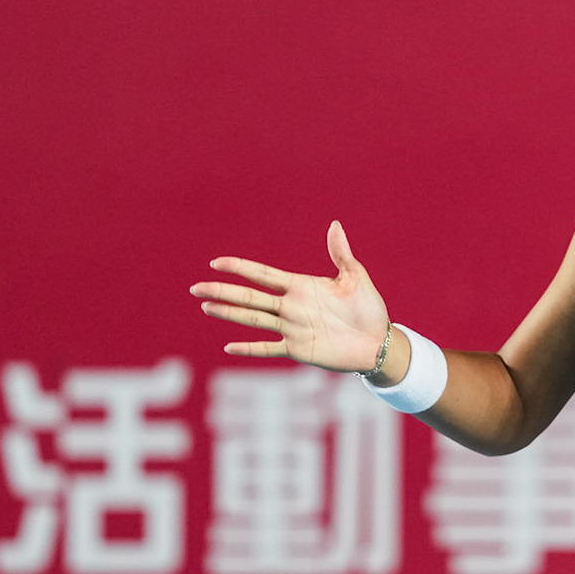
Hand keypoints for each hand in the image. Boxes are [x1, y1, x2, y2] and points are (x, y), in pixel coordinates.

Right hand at [190, 222, 390, 370]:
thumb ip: (341, 254)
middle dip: (222, 291)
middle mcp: (291, 307)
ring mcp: (291, 329)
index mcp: (301, 287)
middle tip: (196, 287)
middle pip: (249, 297)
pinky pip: (268, 348)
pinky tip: (228, 347)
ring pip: (252, 319)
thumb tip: (335, 224)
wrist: (379, 342)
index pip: (263, 275)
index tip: (216, 263)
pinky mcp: (298, 349)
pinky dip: (249, 349)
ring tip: (205, 306)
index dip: (240, 268)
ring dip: (228, 314)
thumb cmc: (369, 309)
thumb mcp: (356, 278)